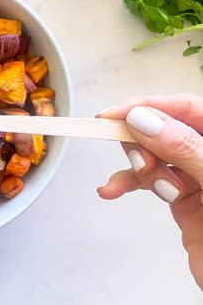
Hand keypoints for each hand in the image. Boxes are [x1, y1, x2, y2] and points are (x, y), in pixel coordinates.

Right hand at [97, 94, 202, 289]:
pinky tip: (112, 191)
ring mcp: (200, 176)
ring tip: (137, 181)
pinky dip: (128, 184)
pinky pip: (150, 181)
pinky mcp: (185, 199)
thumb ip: (184, 148)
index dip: (152, 105)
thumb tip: (144, 119)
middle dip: (144, 141)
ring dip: (136, 166)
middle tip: (140, 163)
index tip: (115, 114)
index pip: (189, 107)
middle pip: (166, 128)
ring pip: (154, 154)